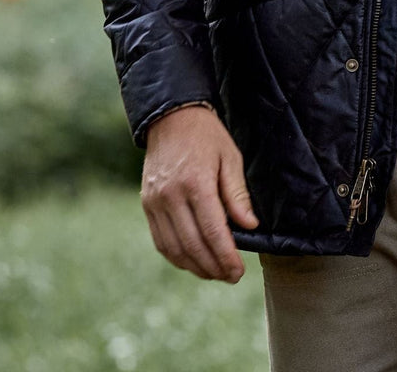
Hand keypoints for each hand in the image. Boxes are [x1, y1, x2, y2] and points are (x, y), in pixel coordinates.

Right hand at [141, 105, 258, 282]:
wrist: (171, 117)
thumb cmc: (206, 135)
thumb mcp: (230, 157)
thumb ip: (237, 194)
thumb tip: (249, 227)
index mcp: (196, 182)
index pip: (212, 232)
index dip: (226, 257)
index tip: (239, 272)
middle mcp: (171, 195)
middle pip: (192, 245)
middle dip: (213, 267)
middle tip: (230, 277)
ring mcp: (155, 201)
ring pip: (174, 249)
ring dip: (195, 267)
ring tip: (214, 273)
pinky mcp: (147, 204)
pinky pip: (160, 241)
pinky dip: (176, 257)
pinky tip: (192, 261)